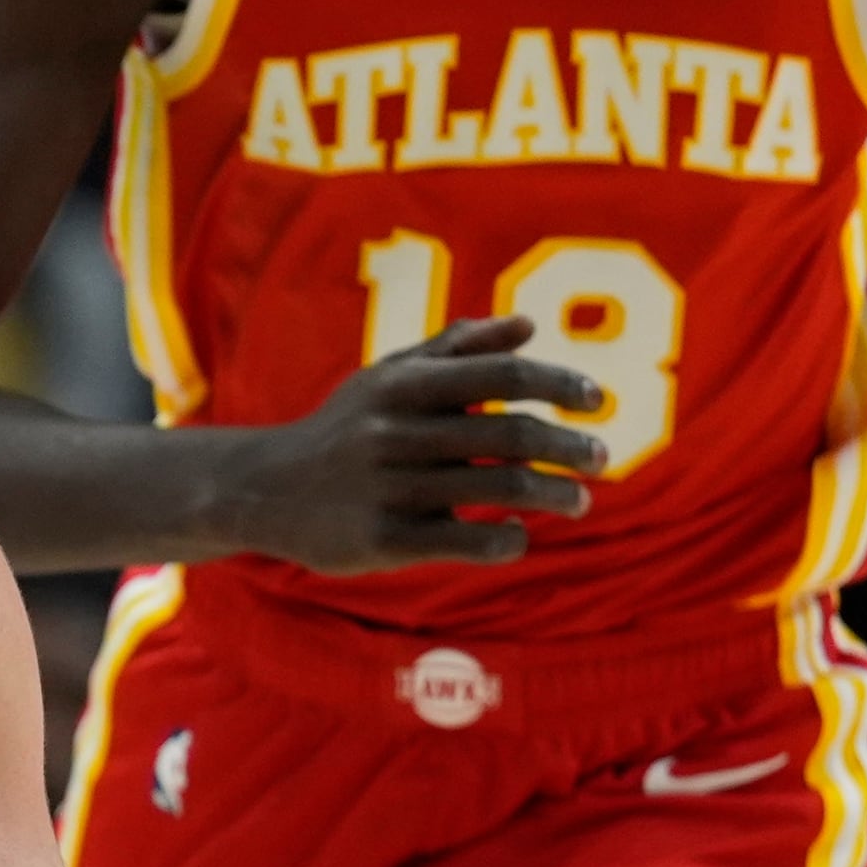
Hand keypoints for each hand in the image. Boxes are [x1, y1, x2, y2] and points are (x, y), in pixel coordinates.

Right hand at [212, 316, 605, 574]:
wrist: (265, 490)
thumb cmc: (345, 428)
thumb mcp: (390, 377)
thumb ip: (458, 349)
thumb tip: (529, 325)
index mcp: (403, 384)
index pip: (500, 375)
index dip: (558, 385)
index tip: (597, 400)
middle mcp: (395, 430)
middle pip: (508, 434)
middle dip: (567, 446)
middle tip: (601, 457)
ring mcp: (389, 487)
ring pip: (496, 487)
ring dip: (552, 494)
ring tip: (578, 501)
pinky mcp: (382, 540)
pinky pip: (465, 539)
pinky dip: (507, 538)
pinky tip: (520, 534)